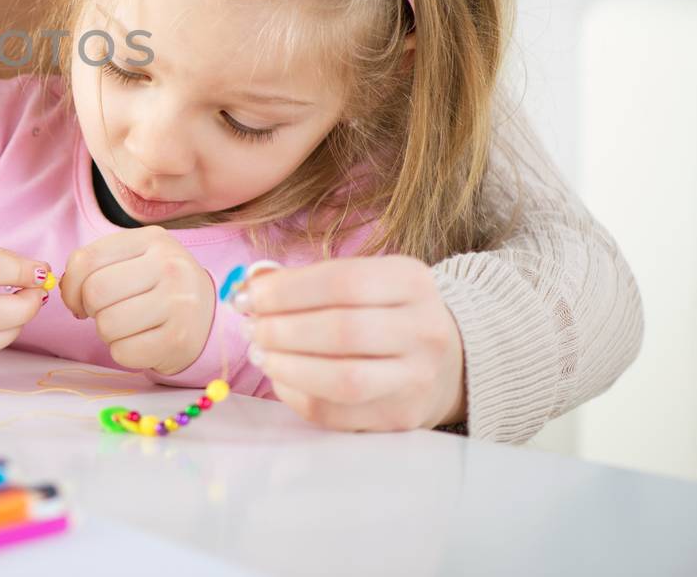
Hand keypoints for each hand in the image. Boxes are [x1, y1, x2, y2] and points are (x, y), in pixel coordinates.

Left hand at [60, 227, 214, 375]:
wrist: (208, 318)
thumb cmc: (159, 287)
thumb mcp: (134, 259)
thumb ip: (97, 265)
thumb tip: (66, 289)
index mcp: (152, 239)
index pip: (86, 260)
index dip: (70, 286)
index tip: (78, 298)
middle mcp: (170, 266)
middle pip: (95, 292)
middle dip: (90, 309)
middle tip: (105, 313)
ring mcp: (178, 304)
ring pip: (107, 324)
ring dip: (106, 332)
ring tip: (126, 326)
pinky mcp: (179, 340)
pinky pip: (123, 352)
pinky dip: (122, 352)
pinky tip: (141, 342)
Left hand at [241, 255, 465, 430]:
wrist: (447, 361)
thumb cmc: (385, 312)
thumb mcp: (362, 280)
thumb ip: (308, 281)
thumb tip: (250, 288)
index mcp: (411, 282)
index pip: (342, 281)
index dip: (287, 291)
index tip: (249, 296)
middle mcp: (423, 330)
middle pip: (342, 331)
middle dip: (283, 330)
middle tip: (252, 328)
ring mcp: (416, 379)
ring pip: (342, 379)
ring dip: (287, 366)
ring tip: (261, 354)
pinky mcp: (400, 417)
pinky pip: (336, 413)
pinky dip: (296, 395)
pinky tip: (281, 377)